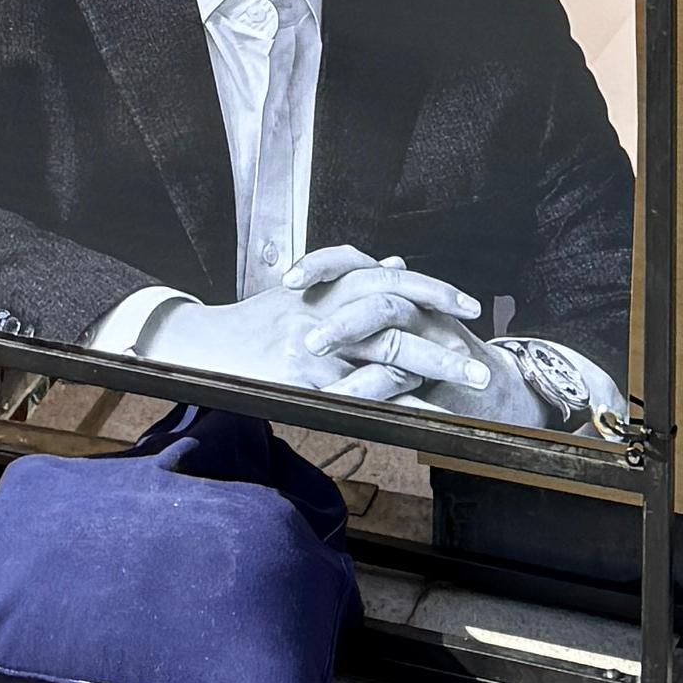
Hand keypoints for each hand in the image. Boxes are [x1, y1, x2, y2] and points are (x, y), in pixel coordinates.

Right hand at [132, 248, 459, 392]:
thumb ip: (351, 278)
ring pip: (384, 356)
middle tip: (481, 364)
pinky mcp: (301, 379)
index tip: (469, 307)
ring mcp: (314, 345)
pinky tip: (421, 419)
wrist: (201, 344)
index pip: (392, 280)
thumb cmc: (256, 322)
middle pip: (396, 318)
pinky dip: (391, 405)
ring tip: (468, 392)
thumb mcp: (304, 292)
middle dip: (442, 341)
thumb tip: (397, 263)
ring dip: (432, 375)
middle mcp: (325, 309)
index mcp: (329, 285)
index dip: (433, 292)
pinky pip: (354, 393)